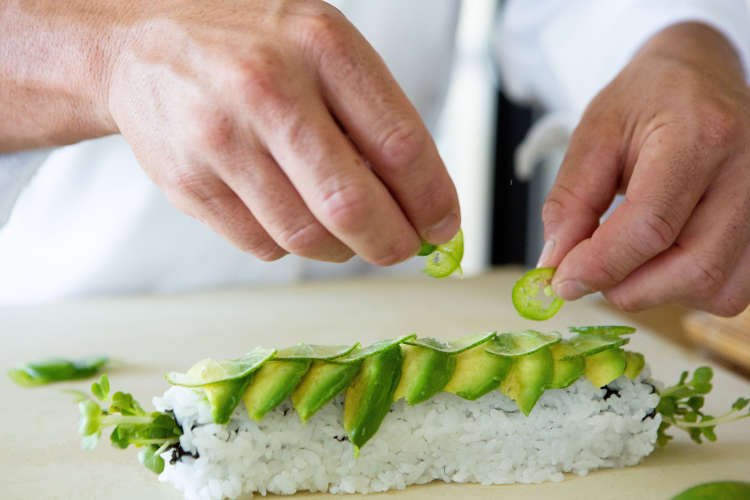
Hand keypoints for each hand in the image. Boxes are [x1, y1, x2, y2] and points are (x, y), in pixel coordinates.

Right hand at [105, 1, 458, 263]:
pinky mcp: (190, 184)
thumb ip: (374, 117)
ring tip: (347, 230)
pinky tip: (292, 214)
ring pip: (307, 238)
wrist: (143, 48)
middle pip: (351, 205)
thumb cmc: (251, 47)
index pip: (400, 146)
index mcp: (320, 46)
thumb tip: (421, 202)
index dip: (431, 199)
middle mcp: (268, 90)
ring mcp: (221, 140)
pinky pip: (263, 245)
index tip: (443, 224)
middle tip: (402, 245)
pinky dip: (292, 244)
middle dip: (392, 242)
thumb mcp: (324, 48)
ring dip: (343, 249)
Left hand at [538, 22, 749, 315]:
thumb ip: (571, 201)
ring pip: (717, 288)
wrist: (700, 74)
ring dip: (658, 293)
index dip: (601, 264)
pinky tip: (661, 262)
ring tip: (626, 261)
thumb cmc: (647, 100)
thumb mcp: (594, 136)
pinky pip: (734, 287)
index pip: (651, 224)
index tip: (563, 282)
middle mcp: (749, 171)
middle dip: (628, 288)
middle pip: (693, 267)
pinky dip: (688, 290)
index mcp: (700, 136)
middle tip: (589, 275)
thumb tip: (555, 263)